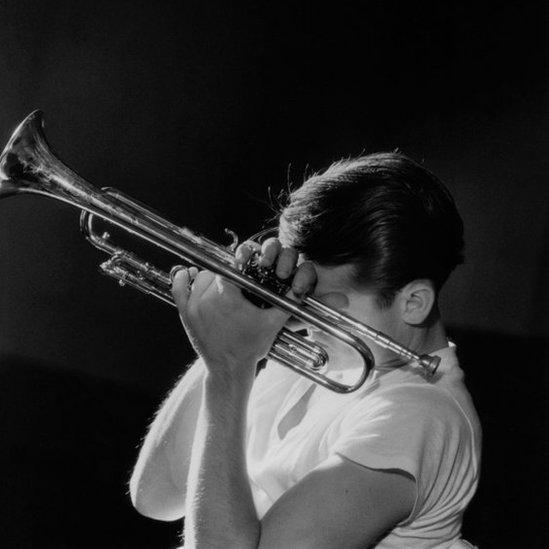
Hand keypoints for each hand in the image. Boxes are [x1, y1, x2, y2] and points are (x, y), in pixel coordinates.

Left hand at [171, 238, 316, 384]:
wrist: (229, 369)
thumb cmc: (251, 347)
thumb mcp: (272, 323)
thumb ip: (286, 303)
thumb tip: (299, 289)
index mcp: (229, 296)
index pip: (232, 268)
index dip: (239, 265)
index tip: (244, 266)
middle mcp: (208, 299)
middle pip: (217, 271)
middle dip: (228, 276)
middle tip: (237, 284)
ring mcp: (194, 306)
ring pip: (201, 278)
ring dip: (210, 279)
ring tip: (221, 287)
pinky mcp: (186, 314)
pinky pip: (179, 288)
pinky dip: (182, 279)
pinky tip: (187, 274)